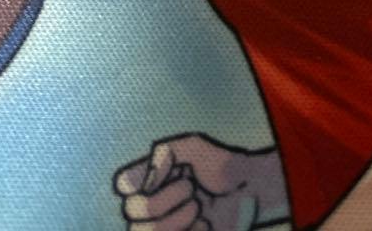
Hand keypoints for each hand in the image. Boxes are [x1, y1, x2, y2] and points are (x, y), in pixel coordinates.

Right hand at [114, 134, 286, 230]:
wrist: (248, 193)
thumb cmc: (221, 166)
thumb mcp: (196, 148)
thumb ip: (166, 153)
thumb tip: (144, 181)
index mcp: (151, 178)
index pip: (123, 184)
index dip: (136, 183)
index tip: (167, 174)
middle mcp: (150, 204)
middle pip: (132, 212)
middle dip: (165, 201)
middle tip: (191, 190)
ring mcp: (163, 226)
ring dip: (176, 220)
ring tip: (198, 210)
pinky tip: (203, 226)